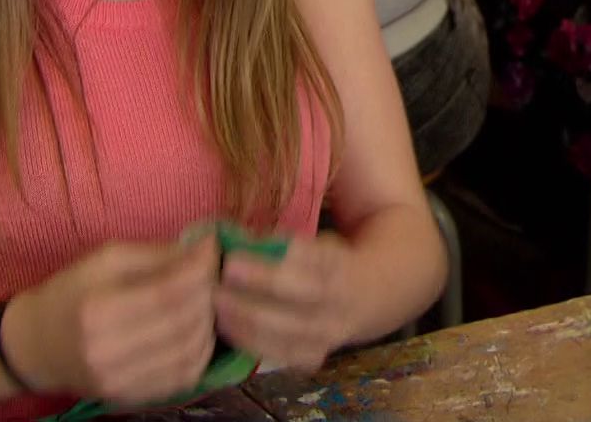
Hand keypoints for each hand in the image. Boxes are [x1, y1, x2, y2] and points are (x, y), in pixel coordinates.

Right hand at [6, 239, 217, 403]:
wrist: (36, 346)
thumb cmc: (71, 293)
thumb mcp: (105, 260)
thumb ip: (156, 255)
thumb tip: (205, 250)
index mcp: (98, 309)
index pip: (167, 292)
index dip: (199, 271)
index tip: (212, 252)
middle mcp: (107, 351)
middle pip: (182, 322)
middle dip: (207, 294)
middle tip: (212, 276)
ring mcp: (119, 380)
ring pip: (189, 351)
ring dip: (209, 323)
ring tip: (206, 302)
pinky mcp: (130, 397)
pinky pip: (183, 376)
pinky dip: (200, 351)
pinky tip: (197, 331)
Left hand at [215, 233, 352, 372]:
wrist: (378, 294)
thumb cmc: (333, 259)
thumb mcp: (317, 242)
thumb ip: (278, 242)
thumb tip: (220, 234)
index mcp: (342, 266)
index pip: (312, 261)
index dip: (275, 259)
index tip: (235, 255)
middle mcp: (339, 303)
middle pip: (300, 298)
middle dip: (257, 290)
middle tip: (217, 282)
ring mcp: (329, 334)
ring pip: (289, 333)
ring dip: (248, 321)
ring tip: (213, 309)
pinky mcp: (315, 355)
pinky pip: (283, 355)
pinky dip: (253, 345)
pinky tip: (226, 332)